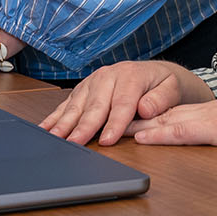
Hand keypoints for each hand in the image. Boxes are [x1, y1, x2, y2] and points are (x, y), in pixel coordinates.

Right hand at [41, 60, 212, 144]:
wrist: (154, 72)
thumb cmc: (163, 84)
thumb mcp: (172, 88)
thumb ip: (161, 99)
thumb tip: (145, 108)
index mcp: (131, 76)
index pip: (122, 103)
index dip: (114, 123)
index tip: (107, 140)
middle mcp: (108, 77)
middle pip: (95, 105)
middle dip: (83, 126)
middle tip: (74, 143)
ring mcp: (92, 82)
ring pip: (77, 105)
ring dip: (64, 123)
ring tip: (53, 138)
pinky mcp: (83, 90)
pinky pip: (67, 104)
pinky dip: (54, 117)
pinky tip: (44, 129)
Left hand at [121, 97, 216, 164]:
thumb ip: (205, 144)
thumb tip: (175, 149)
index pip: (175, 113)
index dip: (146, 118)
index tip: (122, 123)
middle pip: (168, 112)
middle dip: (137, 118)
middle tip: (108, 123)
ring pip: (173, 118)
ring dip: (142, 125)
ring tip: (116, 129)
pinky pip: (188, 130)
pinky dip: (164, 133)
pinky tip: (145, 137)